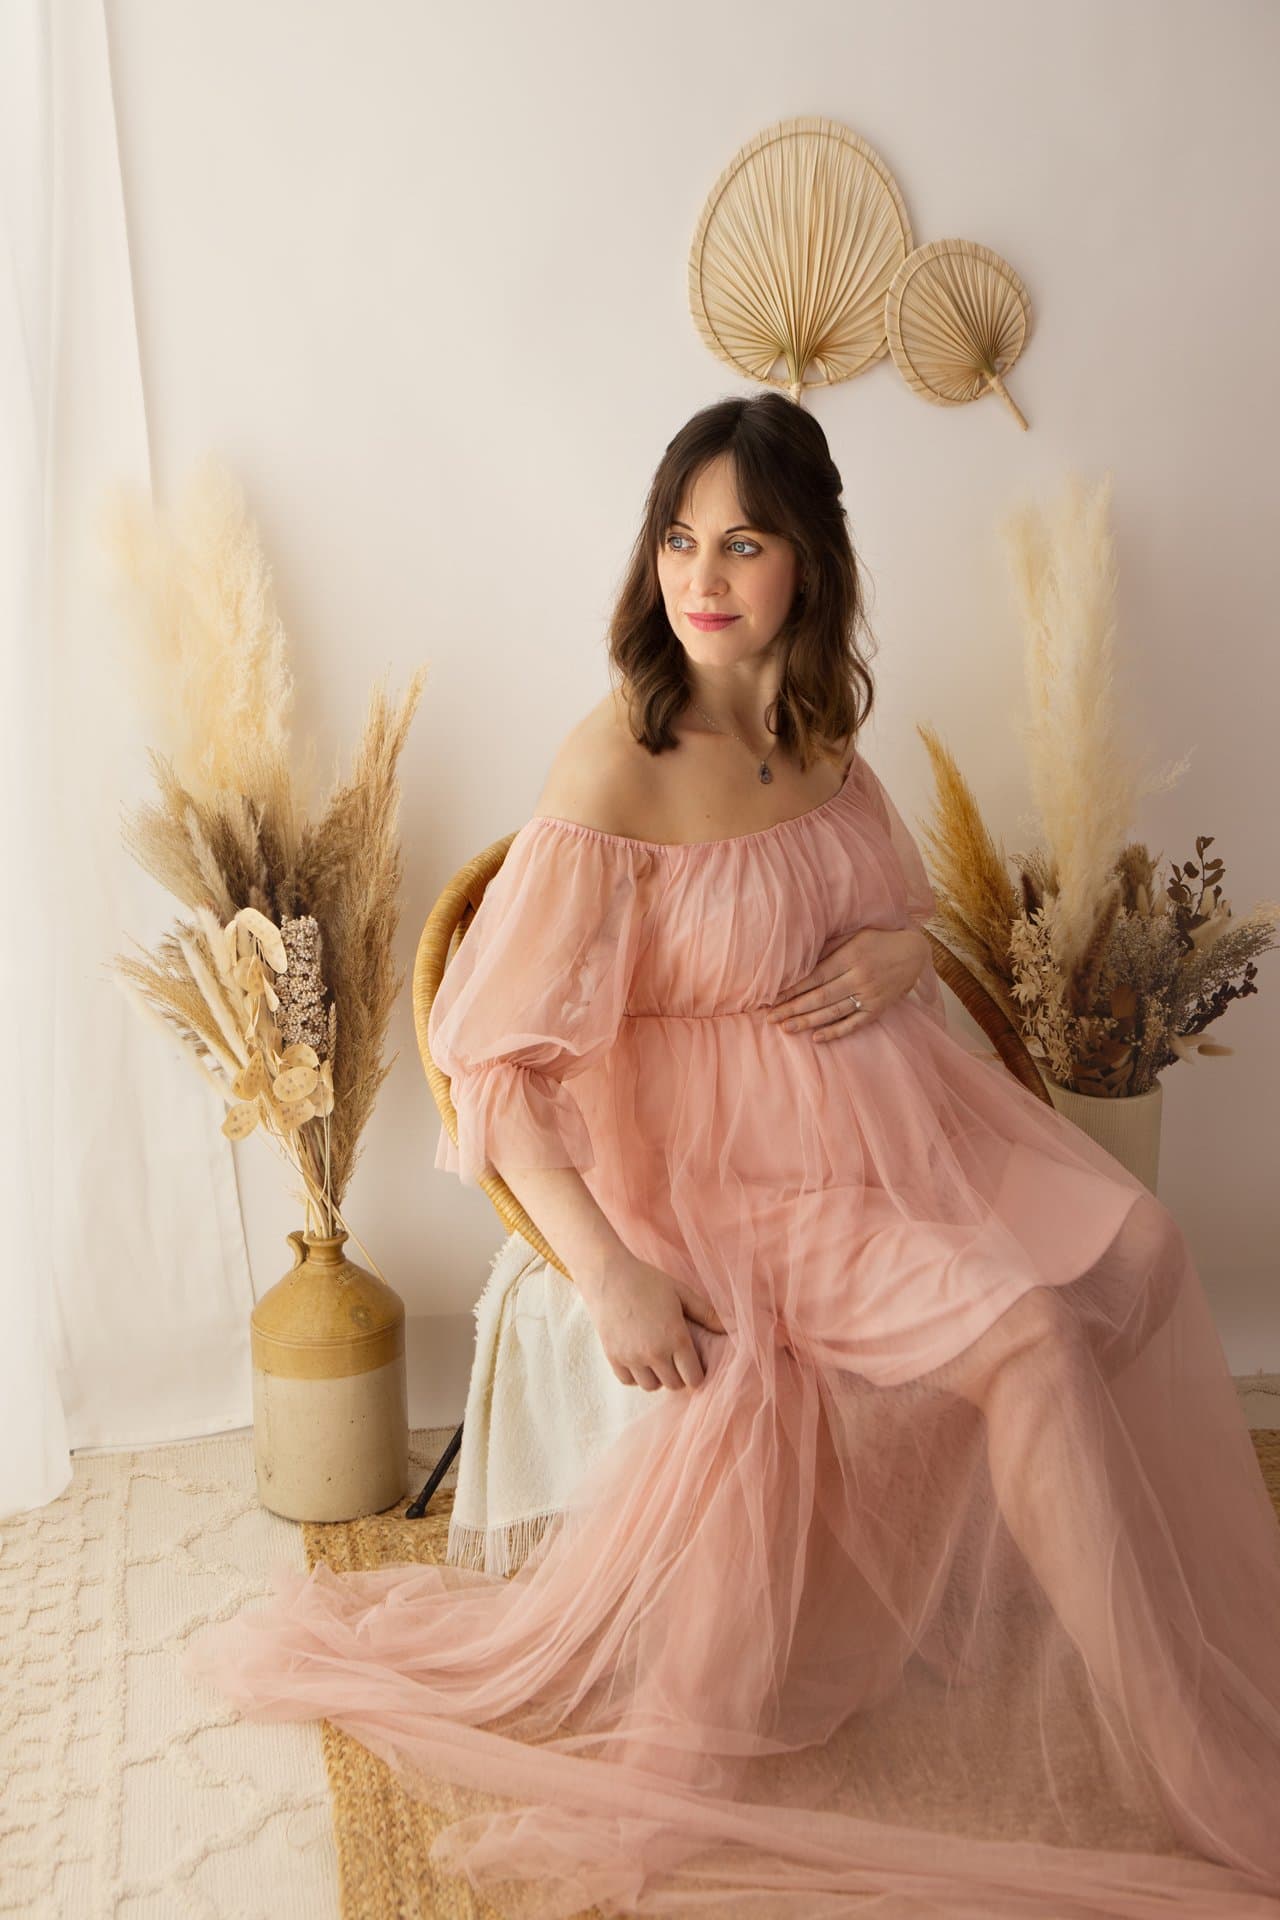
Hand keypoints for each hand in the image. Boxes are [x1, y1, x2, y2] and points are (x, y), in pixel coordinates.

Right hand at [578, 1254, 725, 1391]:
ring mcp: (631, 1357)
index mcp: (675, 1337)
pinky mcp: (613, 1357)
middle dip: (678, 1375)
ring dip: (656, 1376)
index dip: (697, 1373)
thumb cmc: (647, 1280)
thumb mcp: (681, 1292)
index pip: (694, 1378)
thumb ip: (706, 1313)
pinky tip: (638, 1357)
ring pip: (650, 1386)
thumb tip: (730, 1329)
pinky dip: (635, 1375)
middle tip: (675, 1359)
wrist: (607, 1275)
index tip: (694, 1363)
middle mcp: (654, 1352)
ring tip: (656, 1357)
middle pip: (673, 1385)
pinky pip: (629, 1381)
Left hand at [764, 926, 929, 1041]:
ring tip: (786, 1028)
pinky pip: (854, 1024)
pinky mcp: (878, 1009)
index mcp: (850, 957)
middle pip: (820, 997)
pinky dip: (835, 1032)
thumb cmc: (878, 940)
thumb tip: (800, 960)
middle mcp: (859, 978)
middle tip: (771, 1018)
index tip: (773, 998)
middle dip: (793, 1008)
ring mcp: (869, 996)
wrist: (914, 953)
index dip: (792, 989)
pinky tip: (817, 1038)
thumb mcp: (854, 935)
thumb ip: (829, 947)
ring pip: (833, 1012)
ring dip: (808, 1021)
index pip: (815, 977)